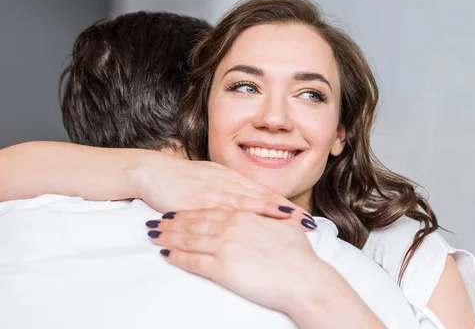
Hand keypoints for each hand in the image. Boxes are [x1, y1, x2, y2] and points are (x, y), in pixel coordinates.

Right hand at [128, 153, 314, 227]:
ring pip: (246, 202)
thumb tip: (251, 203)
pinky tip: (249, 226)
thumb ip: (231, 191)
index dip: (286, 206)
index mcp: (231, 179)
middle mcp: (226, 183)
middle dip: (286, 211)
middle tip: (308, 222)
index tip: (305, 217)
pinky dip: (237, 218)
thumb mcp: (211, 180)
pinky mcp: (196, 201)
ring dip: (269, 212)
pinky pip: (220, 211)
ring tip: (290, 222)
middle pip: (262, 198)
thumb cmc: (182, 178)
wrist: (152, 171)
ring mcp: (212, 191)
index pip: (265, 194)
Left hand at [146, 208, 324, 314]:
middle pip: (195, 222)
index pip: (211, 211)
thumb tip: (281, 213)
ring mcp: (225, 246)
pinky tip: (166, 254)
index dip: (192, 211)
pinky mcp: (222, 268)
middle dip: (174, 222)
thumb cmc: (299, 256)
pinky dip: (177, 256)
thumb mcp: (287, 228)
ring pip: (189, 238)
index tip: (178, 211)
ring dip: (169, 237)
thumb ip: (276, 217)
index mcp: (246, 215)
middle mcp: (232, 227)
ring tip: (155, 235)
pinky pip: (193, 261)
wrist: (304, 280)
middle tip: (158, 221)